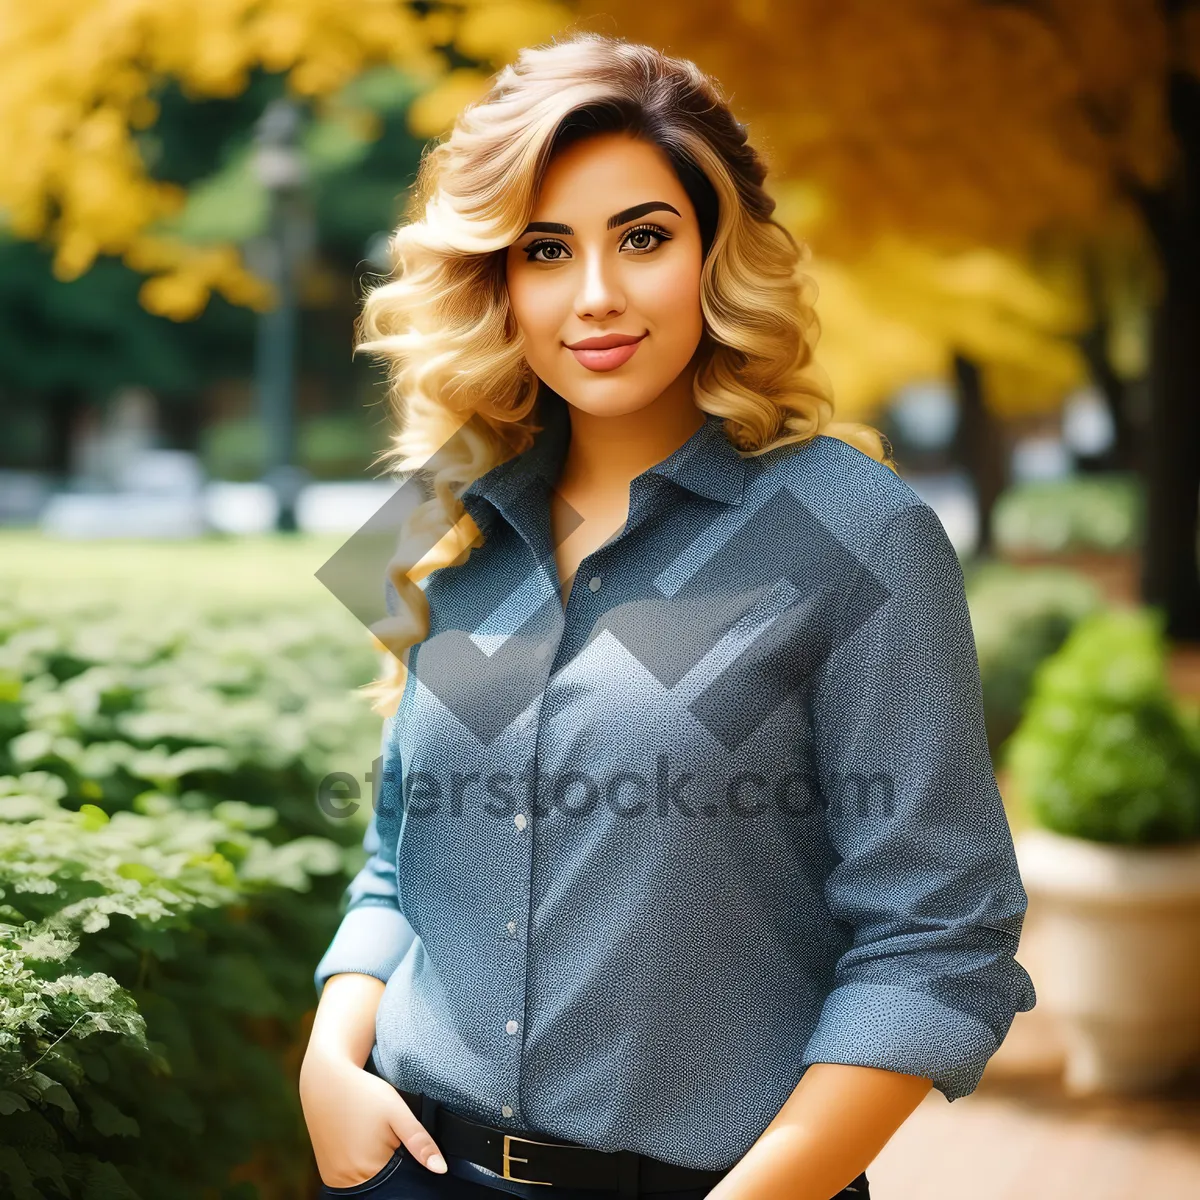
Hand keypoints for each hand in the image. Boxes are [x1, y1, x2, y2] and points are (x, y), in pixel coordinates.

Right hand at [300, 1048, 448, 1187]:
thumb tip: (441, 1170)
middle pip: (383, 1186)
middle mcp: (346, 1180)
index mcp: (367, 1170)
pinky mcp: (327, 1172)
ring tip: (377, 1139)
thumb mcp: (397, 1111)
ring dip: (379, 1169)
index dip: (410, 1170)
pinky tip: (364, 1144)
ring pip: (369, 1183)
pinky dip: (363, 1167)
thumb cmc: (363, 1093)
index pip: (399, 1186)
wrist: (325, 1081)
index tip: (408, 1149)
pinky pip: (352, 1177)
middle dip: (395, 1169)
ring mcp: (334, 1179)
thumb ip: (419, 1141)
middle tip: (392, 1138)